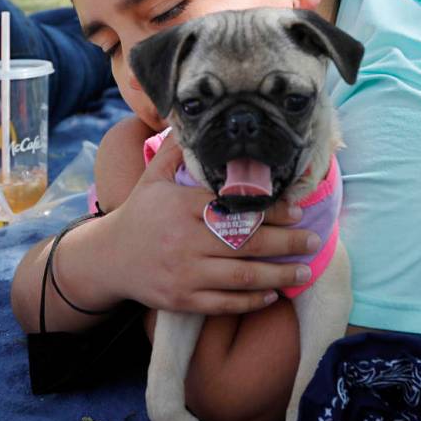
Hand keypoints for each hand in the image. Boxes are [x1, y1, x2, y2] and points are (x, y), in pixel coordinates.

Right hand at [105, 133, 318, 314]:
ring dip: (278, 275)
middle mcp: (185, 241)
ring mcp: (184, 273)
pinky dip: (251, 301)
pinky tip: (273, 294)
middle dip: (287, 243)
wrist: (106, 259)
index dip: (271, 211)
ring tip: (304, 271)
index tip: (298, 210)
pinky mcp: (182, 300)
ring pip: (241, 276)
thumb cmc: (140, 214)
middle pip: (246, 242)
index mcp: (182, 207)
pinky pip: (224, 304)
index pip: (235, 208)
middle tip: (314, 240)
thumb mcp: (153, 178)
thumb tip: (190, 116)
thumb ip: (176, 151)